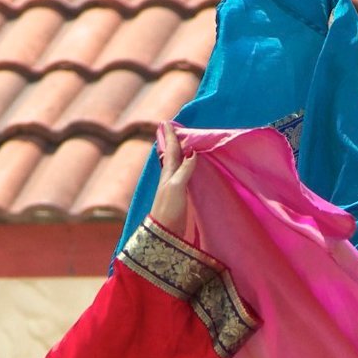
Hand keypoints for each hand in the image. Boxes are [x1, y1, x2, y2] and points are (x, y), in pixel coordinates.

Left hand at [149, 121, 197, 236]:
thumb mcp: (177, 187)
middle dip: (172, 142)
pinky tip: (184, 170)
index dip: (170, 137)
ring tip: (179, 145)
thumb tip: (193, 152)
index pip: (170, 150)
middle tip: (171, 129)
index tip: (166, 123)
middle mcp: (169, 178)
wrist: (164, 234)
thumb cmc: (169, 210)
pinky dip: (184, 167)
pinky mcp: (179, 197)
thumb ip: (184, 170)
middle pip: (171, 155)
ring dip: (177, 154)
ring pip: (175, 165)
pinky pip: (182, 175)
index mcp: (168, 173)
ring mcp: (173, 188)